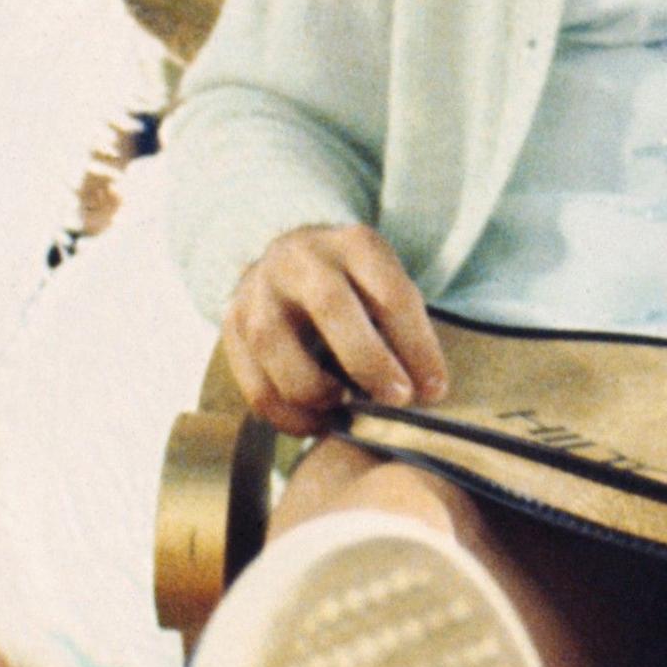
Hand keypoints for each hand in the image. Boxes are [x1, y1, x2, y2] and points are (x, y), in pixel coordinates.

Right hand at [219, 224, 448, 435]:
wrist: (285, 261)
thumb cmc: (352, 286)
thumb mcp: (384, 285)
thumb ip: (402, 329)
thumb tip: (426, 391)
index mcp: (353, 244)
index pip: (389, 291)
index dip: (416, 344)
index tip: (435, 389)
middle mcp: (300, 260)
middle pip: (332, 306)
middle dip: (369, 362)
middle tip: (397, 401)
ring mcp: (259, 291)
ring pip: (277, 348)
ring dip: (319, 393)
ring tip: (348, 411)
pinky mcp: (231, 327)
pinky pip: (255, 385)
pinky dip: (289, 417)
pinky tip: (318, 422)